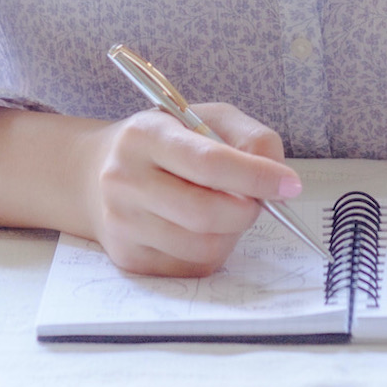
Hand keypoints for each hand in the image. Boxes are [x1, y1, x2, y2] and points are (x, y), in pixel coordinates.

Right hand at [82, 102, 300, 276]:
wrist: (96, 174)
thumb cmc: (167, 141)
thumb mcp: (205, 119)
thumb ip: (248, 137)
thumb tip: (278, 175)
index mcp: (146, 135)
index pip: (208, 162)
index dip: (255, 176)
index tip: (290, 184)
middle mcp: (125, 180)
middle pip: (205, 212)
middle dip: (247, 210)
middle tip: (258, 200)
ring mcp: (123, 224)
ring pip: (202, 246)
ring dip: (233, 232)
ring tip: (228, 209)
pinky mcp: (129, 260)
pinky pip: (191, 267)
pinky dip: (213, 250)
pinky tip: (204, 227)